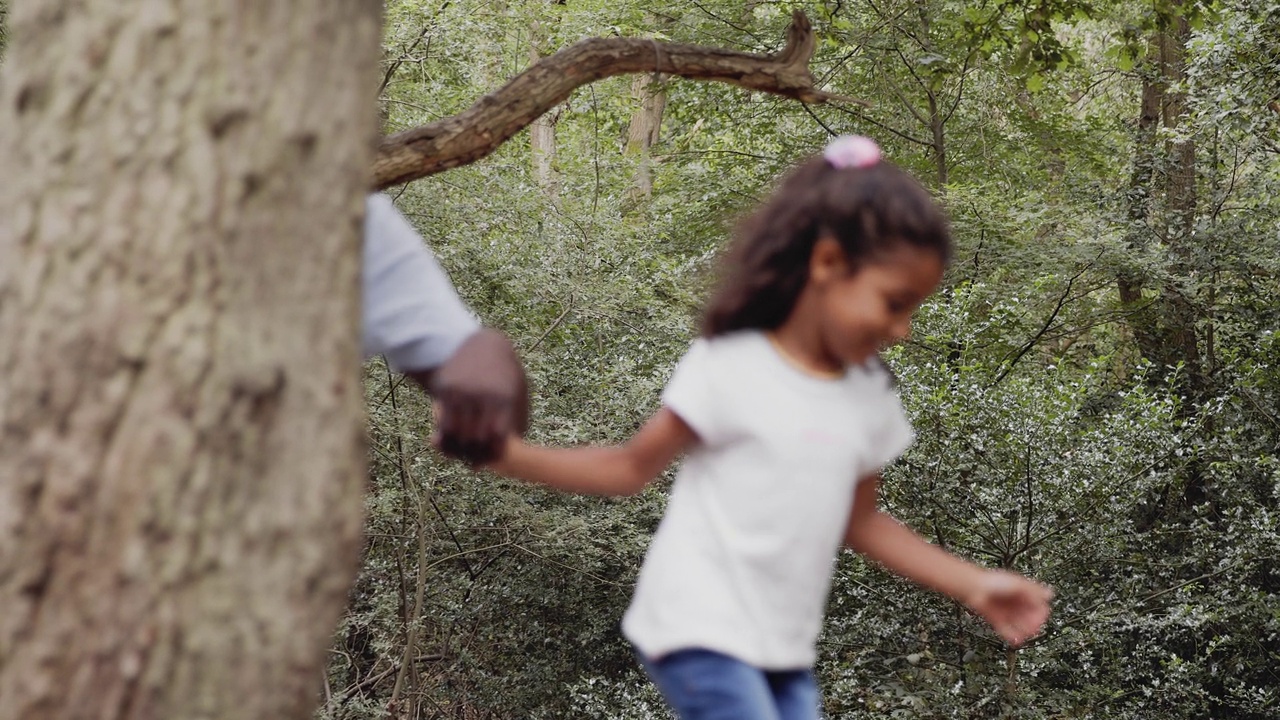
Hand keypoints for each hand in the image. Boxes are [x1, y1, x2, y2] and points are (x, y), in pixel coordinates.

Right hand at [413, 329, 528, 464]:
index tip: (491, 458)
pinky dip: (445, 436)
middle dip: (475, 454)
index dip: (494, 453)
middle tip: (473, 461)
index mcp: (505, 399)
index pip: (498, 438)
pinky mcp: (446, 390)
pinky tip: (449, 440)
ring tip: (461, 453)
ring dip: (458, 449)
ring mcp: (463, 392)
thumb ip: (518, 418)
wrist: (480, 343)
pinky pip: (443, 422)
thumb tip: (515, 445)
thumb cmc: (505, 373)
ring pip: (458, 434)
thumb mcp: (518, 392)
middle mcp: (483, 396)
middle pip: (477, 439)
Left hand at [965, 570, 1053, 646]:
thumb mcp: (1018, 584)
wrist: (974, 588)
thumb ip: (1034, 591)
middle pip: (1030, 618)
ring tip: (1026, 634)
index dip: (1041, 612)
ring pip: (1020, 626)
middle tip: (1034, 628)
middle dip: (1033, 623)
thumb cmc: (993, 582)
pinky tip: (1016, 640)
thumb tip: (1050, 595)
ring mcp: (1007, 613)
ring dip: (1024, 631)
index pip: (1038, 606)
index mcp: (1023, 594)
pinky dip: (1012, 636)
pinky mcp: (997, 620)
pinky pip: (1007, 631)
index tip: (1042, 617)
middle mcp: (1015, 604)